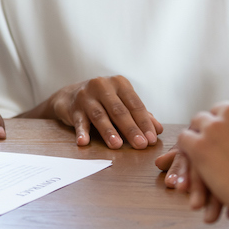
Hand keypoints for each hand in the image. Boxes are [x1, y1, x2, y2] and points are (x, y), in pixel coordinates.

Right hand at [46, 75, 161, 148]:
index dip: (144, 122)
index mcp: (119, 83)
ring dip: (109, 131)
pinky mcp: (73, 107)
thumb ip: (139, 115)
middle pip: (119, 110)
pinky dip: (81, 132)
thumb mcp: (121, 103)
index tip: (151, 139)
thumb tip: (158, 130)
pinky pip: (79, 121)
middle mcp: (102, 85)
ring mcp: (86, 96)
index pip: (135, 104)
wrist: (70, 96)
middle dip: (131, 128)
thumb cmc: (103, 101)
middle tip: (140, 144)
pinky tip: (84, 142)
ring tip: (117, 145)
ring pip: (100, 115)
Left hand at [156, 104, 228, 191]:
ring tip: (206, 151)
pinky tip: (193, 157)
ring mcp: (215, 126)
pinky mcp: (199, 144)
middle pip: (218, 111)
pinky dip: (187, 147)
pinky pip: (185, 138)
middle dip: (218, 126)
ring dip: (201, 134)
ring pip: (200, 121)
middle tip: (220, 144)